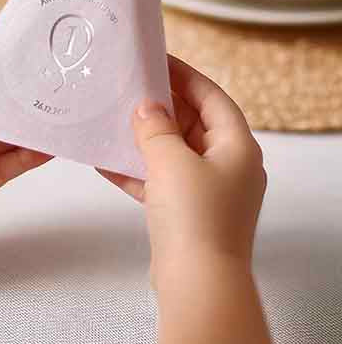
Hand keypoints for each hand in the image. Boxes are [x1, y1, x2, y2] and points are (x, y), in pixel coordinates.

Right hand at [99, 55, 265, 283]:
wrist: (197, 282)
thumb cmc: (194, 217)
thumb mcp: (171, 161)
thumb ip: (155, 128)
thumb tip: (147, 108)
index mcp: (237, 148)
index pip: (212, 98)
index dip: (185, 76)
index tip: (158, 61)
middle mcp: (228, 167)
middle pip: (193, 124)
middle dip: (161, 107)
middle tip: (129, 88)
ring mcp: (207, 192)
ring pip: (173, 153)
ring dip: (145, 139)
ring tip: (114, 120)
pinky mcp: (185, 214)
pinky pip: (159, 182)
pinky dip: (135, 171)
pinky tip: (105, 162)